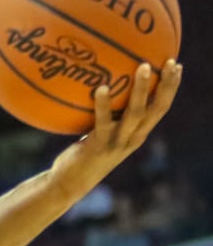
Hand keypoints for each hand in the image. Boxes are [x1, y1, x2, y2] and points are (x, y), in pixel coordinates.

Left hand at [51, 60, 181, 197]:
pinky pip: (103, 121)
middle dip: (167, 85)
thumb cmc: (84, 155)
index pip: (161, 108)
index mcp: (138, 134)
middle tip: (169, 62)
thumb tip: (104, 87)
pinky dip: (104, 104)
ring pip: (136, 113)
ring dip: (142, 89)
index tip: (176, 66)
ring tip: (143, 67)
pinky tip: (103, 88)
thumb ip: (109, 116)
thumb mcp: (102, 134)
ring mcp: (117, 143)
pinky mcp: (99, 145)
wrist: (69, 183)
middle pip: (157, 109)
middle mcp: (133, 138)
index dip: (171, 88)